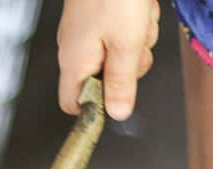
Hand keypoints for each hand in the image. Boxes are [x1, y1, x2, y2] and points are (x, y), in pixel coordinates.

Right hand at [57, 0, 159, 120]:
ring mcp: (84, 33)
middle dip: (128, 67)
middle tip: (137, 46)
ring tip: (139, 19)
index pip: (73, 105)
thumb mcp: (126, 44)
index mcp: (75, 63)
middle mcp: (74, 50)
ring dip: (136, 42)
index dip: (95, 109)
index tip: (118, 99)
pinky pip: (119, 33)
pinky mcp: (96, 18)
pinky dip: (134, 25)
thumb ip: (121, 83)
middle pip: (103, 80)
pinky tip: (138, 10)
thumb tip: (117, 114)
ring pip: (117, 55)